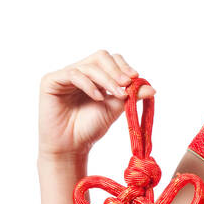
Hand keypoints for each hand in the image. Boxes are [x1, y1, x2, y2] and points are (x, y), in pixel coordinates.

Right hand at [38, 49, 154, 157]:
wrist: (71, 147)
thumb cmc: (90, 129)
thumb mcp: (115, 109)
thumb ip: (131, 96)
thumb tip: (153, 88)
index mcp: (93, 76)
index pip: (110, 60)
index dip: (123, 66)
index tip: (135, 78)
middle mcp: (79, 72)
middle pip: (100, 56)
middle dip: (116, 70)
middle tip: (126, 84)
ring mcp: (64, 75)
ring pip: (89, 66)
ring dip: (106, 80)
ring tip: (116, 95)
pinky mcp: (51, 81)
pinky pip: (73, 74)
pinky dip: (89, 85)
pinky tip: (98, 97)